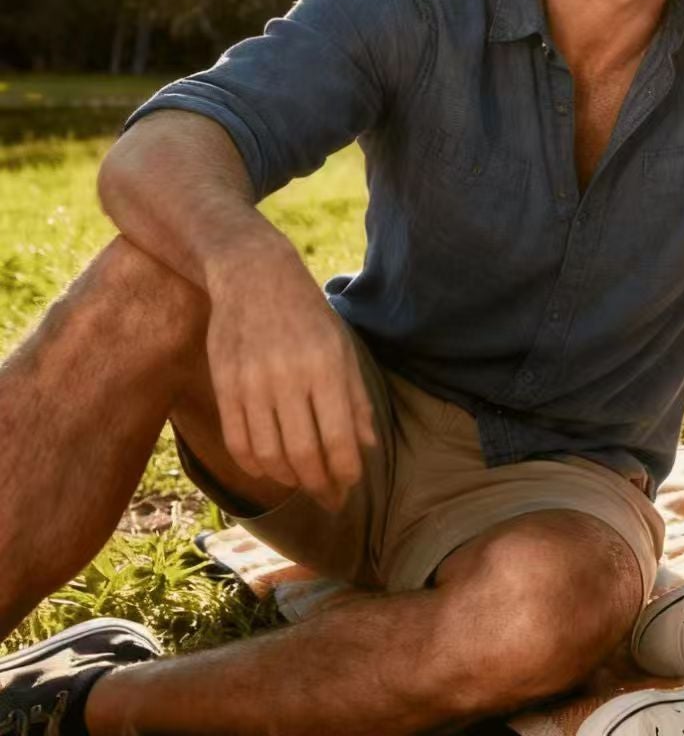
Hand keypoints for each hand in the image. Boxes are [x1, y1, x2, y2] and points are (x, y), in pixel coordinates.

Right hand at [204, 235, 375, 510]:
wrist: (253, 276)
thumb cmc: (307, 315)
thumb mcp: (342, 348)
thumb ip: (355, 399)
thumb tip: (367, 446)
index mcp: (326, 367)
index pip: (337, 438)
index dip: (345, 472)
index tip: (350, 486)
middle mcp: (288, 377)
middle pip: (303, 454)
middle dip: (320, 486)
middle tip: (330, 500)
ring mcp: (251, 383)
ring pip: (268, 455)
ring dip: (288, 480)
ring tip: (303, 484)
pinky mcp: (224, 385)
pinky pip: (237, 441)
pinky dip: (254, 466)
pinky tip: (270, 471)